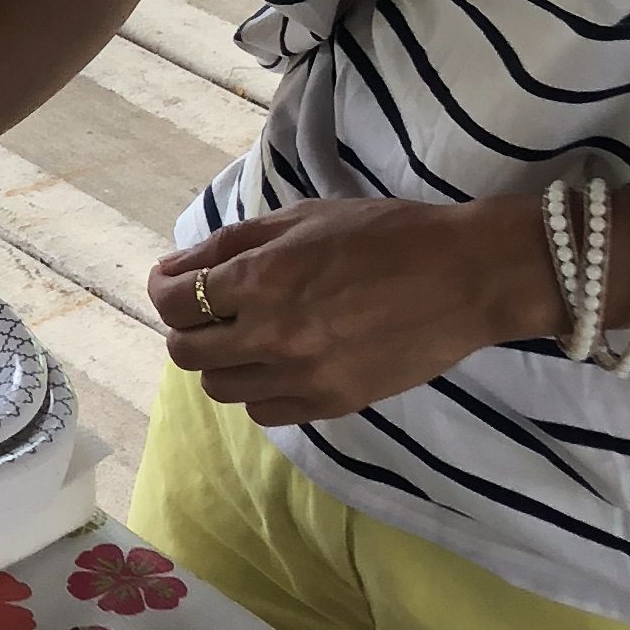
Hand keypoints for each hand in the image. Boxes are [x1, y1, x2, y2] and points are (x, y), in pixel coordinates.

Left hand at [148, 195, 557, 425]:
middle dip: (186, 328)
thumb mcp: (302, 217)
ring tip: (249, 337)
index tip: (174, 282)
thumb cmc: (385, 234)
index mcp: (260, 278)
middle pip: (185, 352)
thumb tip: (176, 268)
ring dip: (222, 361)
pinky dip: (259, 391)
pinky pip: (264, 412)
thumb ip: (231, 245)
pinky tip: (281, 364)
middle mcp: (270, 334)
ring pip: (219, 388)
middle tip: (210, 311)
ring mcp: (300, 377)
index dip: (164, 290)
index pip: (173, 301)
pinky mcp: (331, 404)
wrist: (465, 277)